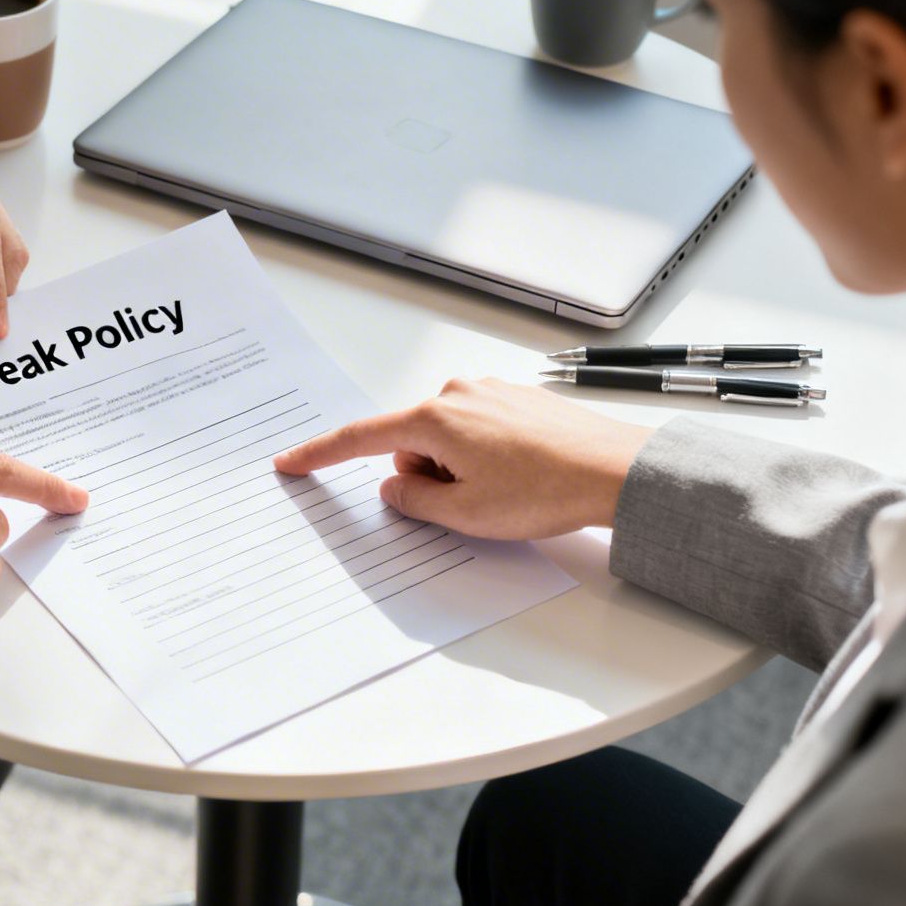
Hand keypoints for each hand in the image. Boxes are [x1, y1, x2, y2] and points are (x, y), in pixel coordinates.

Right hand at [273, 378, 653, 539]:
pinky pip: (478, 431)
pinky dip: (484, 458)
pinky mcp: (517, 398)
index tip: (291, 461)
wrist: (614, 470)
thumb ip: (414, 501)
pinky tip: (519, 476)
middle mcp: (457, 392)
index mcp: (434, 417)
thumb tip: (394, 487)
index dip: (321, 454)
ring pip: (446, 438)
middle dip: (424, 477)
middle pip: (410, 442)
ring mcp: (490, 391)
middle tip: (466, 506)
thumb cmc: (545, 490)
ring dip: (458, 469)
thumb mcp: (464, 514)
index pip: (361, 438)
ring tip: (504, 493)